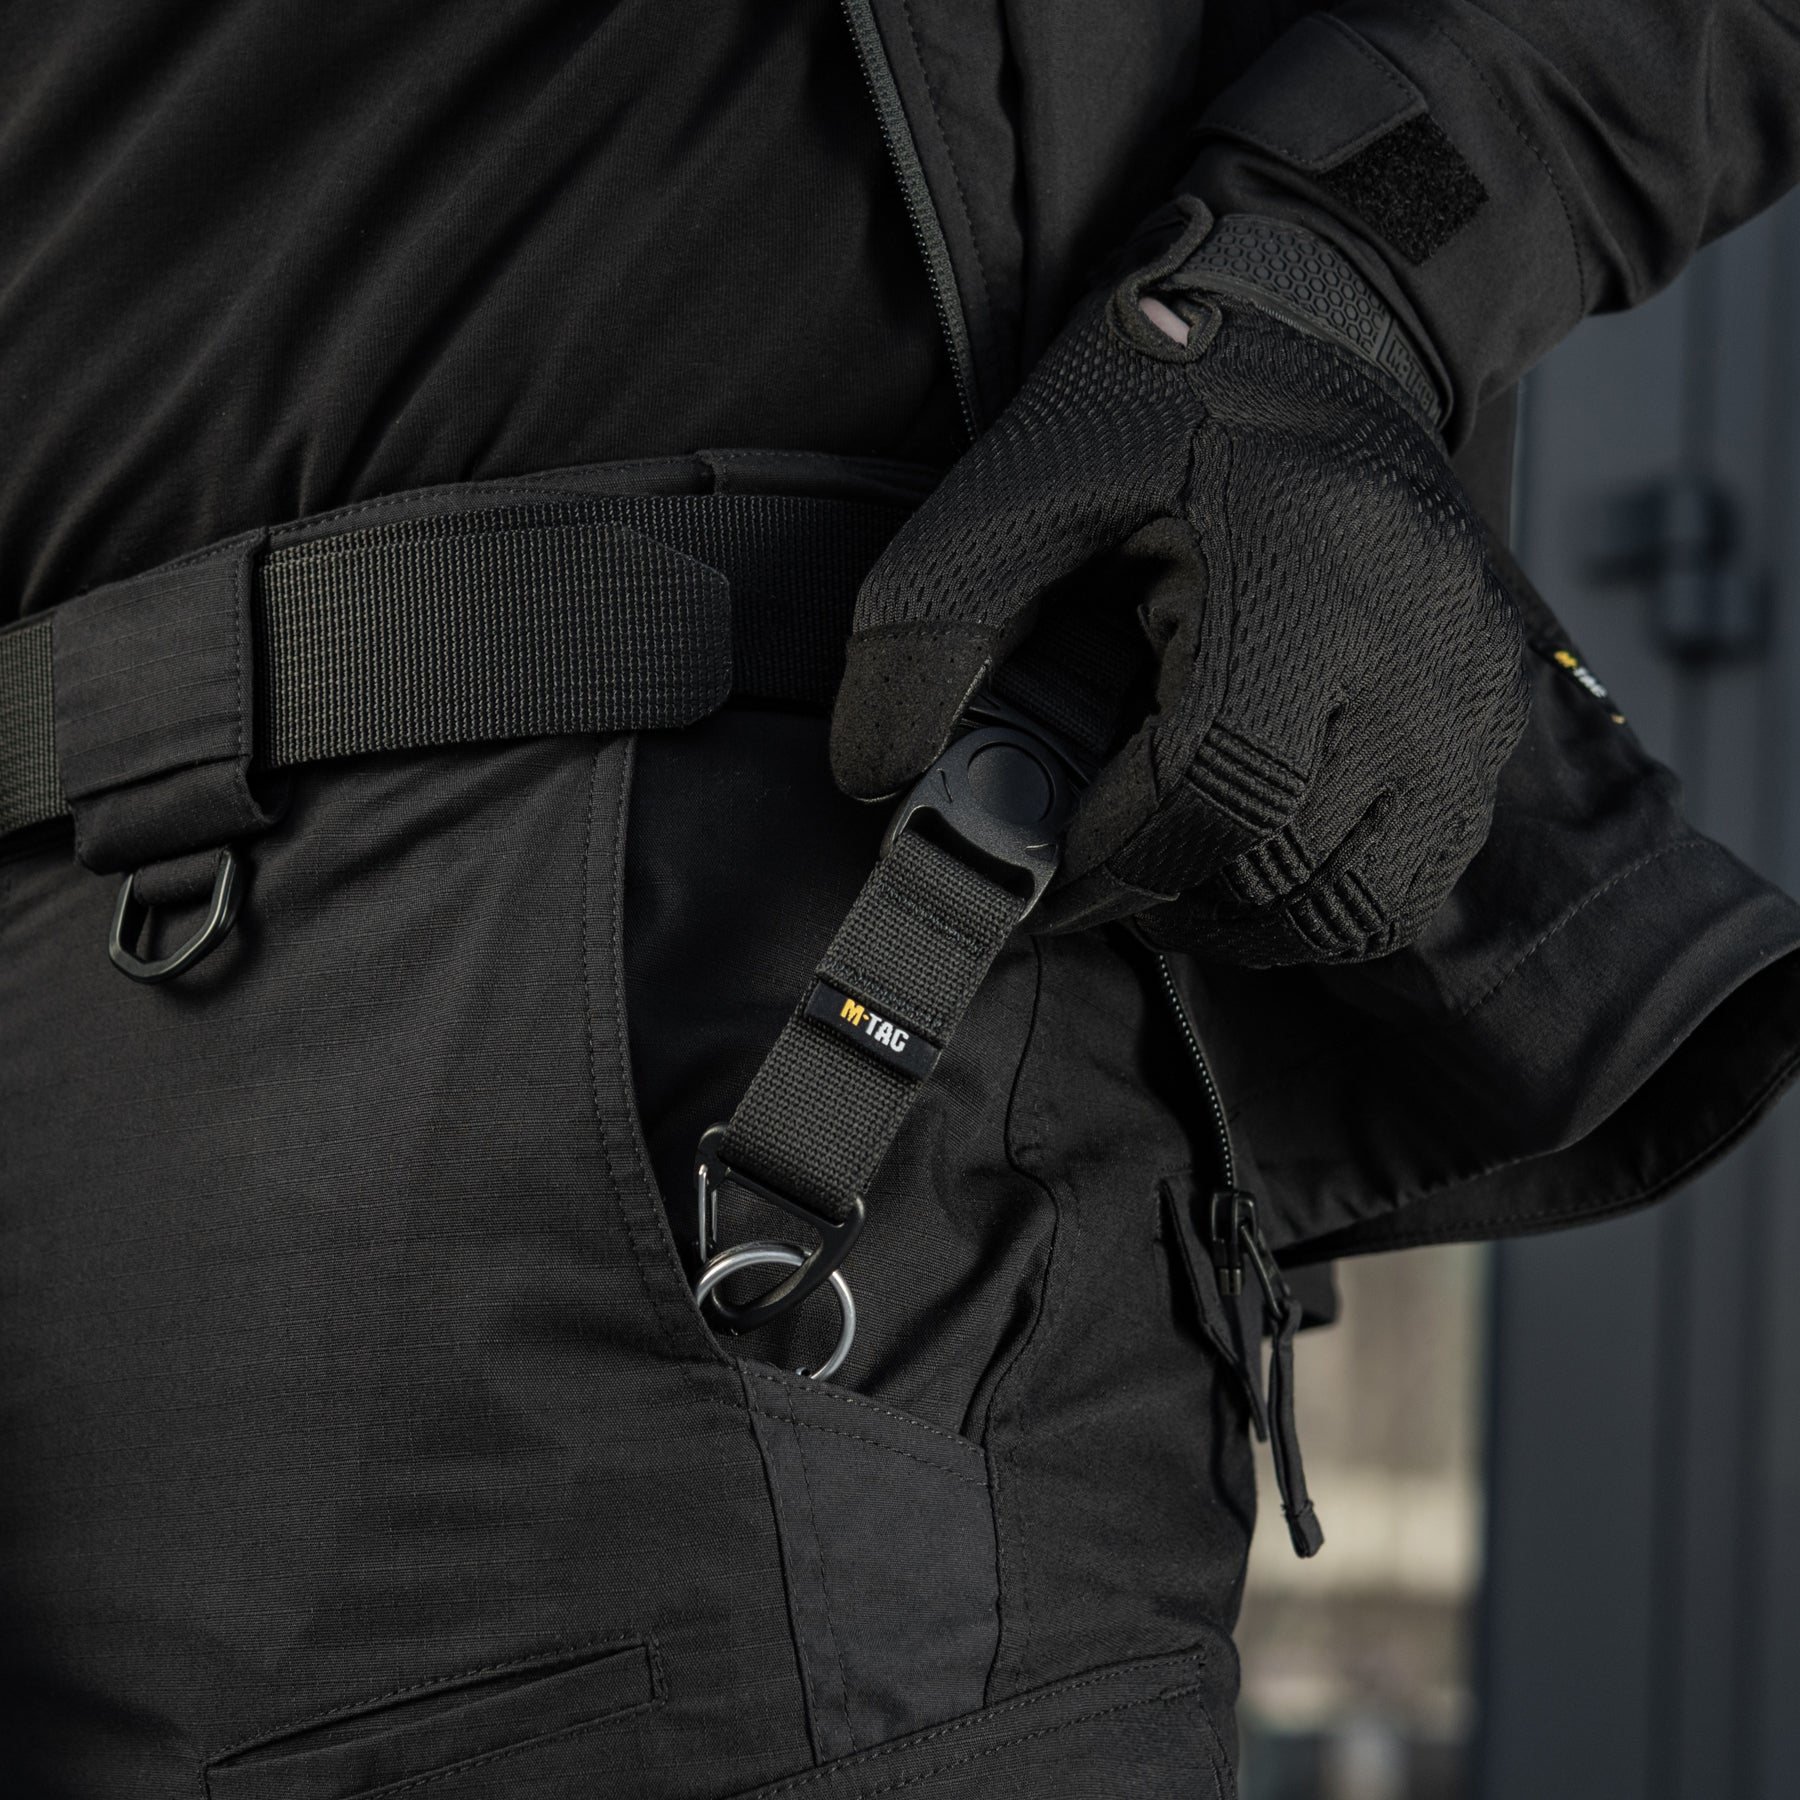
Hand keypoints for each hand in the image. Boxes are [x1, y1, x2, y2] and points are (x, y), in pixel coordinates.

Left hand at [830, 206, 1528, 965]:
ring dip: (1244, 914)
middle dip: (1167, 893)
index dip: (1115, 855)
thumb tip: (877, 778)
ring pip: (1358, 904)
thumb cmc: (1162, 402)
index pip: (1219, 785)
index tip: (1048, 859)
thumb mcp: (1018, 480)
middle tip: (1096, 857)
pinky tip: (1256, 847)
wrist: (1326, 330)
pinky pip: (1413, 882)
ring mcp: (1465, 692)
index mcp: (1297, 573)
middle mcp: (1410, 647)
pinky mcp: (1490, 718)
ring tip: (1172, 852)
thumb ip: (930, 625)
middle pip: (1290, 870)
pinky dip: (1323, 901)